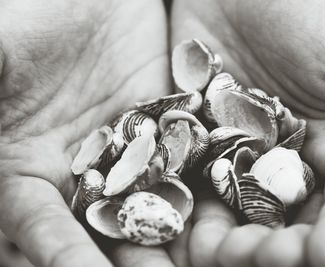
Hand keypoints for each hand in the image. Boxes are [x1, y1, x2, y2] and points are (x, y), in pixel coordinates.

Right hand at [0, 1, 176, 265]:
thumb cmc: (30, 11)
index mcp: (19, 167)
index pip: (35, 225)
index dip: (57, 252)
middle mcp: (73, 173)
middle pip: (95, 230)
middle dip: (120, 258)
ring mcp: (122, 157)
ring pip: (141, 209)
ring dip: (161, 236)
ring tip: (188, 263)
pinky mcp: (161, 135)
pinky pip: (178, 171)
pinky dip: (192, 195)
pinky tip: (212, 222)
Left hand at [171, 0, 324, 265]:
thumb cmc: (303, 8)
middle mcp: (299, 163)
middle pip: (297, 220)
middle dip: (285, 247)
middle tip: (268, 258)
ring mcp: (248, 160)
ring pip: (246, 215)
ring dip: (237, 241)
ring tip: (224, 253)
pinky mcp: (205, 151)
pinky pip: (201, 189)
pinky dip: (195, 213)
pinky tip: (189, 232)